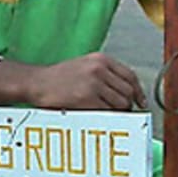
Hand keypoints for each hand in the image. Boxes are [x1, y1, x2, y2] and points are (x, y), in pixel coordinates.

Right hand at [29, 53, 146, 110]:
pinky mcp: (86, 98)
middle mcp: (99, 69)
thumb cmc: (59, 77)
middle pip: (127, 92)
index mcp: (101, 59)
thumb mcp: (84, 65)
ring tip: (103, 113)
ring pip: (120, 104)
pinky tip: (96, 115)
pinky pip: (107, 112)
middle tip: (118, 112)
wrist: (37, 82)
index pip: (130, 76)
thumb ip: (105, 73)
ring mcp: (93, 84)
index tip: (140, 102)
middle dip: (126, 105)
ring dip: (115, 112)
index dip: (138, 92)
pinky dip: (105, 117)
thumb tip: (127, 92)